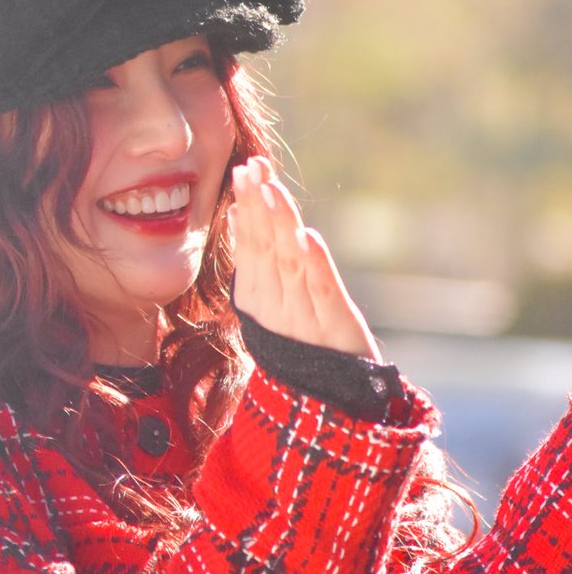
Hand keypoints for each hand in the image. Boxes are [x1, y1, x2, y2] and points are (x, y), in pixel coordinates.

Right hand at [228, 156, 380, 360]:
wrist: (331, 406)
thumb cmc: (300, 347)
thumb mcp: (272, 303)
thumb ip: (255, 260)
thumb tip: (238, 213)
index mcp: (256, 301)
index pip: (248, 245)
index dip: (247, 207)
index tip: (244, 171)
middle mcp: (275, 308)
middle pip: (264, 248)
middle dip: (258, 206)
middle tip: (252, 167)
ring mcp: (304, 319)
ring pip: (289, 263)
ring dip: (279, 224)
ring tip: (272, 189)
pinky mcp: (336, 329)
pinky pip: (322, 292)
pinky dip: (314, 264)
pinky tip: (306, 236)